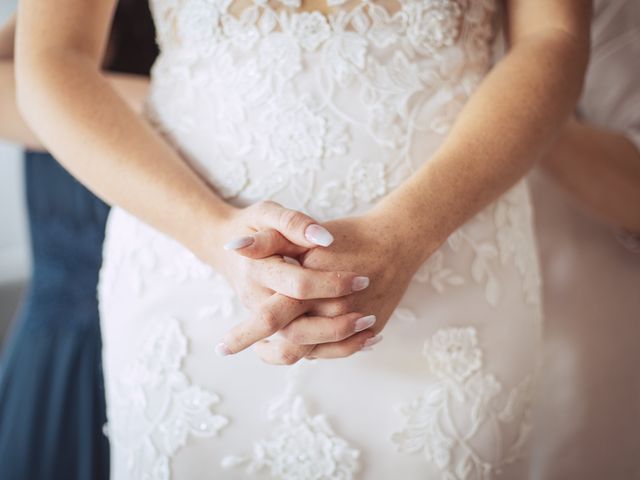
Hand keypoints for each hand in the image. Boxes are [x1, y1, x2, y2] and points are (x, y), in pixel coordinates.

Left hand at [221, 206, 433, 363]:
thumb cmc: (346, 234)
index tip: (222, 348)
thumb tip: (231, 246)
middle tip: (235, 353)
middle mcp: (332, 312)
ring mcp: (354, 324)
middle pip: (290, 344)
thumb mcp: (304, 232)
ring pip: (312, 350)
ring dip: (287, 351)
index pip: (269, 319)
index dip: (244, 335)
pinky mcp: (371, 328)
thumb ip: (268, 241)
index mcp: (309, 289)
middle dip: (264, 350)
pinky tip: (301, 342)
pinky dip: (318, 349)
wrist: (397, 239)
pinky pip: (338, 349)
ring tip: (265, 348)